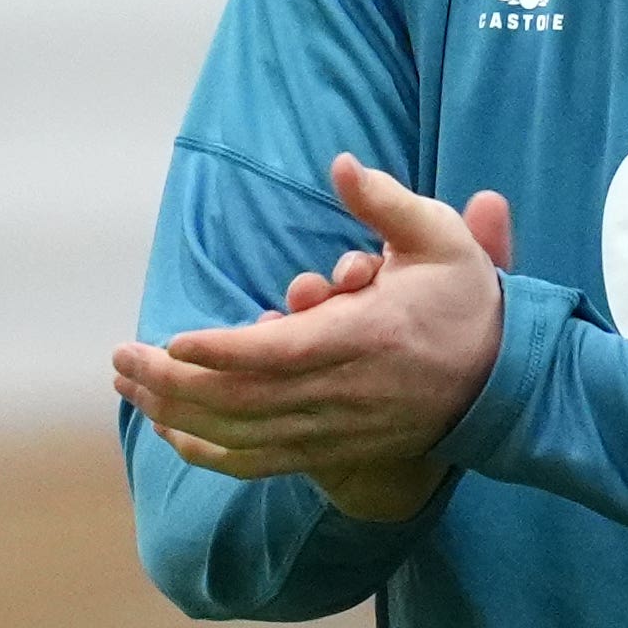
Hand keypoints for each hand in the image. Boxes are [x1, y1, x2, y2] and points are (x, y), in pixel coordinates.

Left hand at [116, 157, 515, 522]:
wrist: (506, 384)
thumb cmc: (467, 303)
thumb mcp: (441, 238)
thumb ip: (386, 203)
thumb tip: (341, 164)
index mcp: (367, 337)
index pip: (281, 354)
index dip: (221, 353)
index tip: (173, 339)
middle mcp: (344, 393)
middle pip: (243, 400)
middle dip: (173, 383)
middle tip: (121, 359)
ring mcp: (335, 429)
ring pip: (242, 436)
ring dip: (178, 416)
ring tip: (130, 389)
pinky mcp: (331, 450)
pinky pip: (259, 464)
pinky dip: (210, 454)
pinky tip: (171, 433)